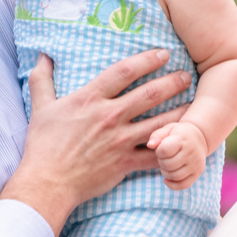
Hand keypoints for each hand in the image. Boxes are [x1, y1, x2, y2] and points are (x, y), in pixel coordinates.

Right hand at [0, 51, 189, 234]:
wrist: (47, 183)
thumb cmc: (43, 146)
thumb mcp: (40, 107)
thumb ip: (42, 79)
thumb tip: (42, 55)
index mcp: (90, 98)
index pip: (124, 71)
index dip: (147, 60)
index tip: (163, 53)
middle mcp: (109, 116)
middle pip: (150, 94)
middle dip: (172, 82)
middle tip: (188, 75)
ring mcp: (120, 140)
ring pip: (160, 122)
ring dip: (180, 112)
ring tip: (196, 104)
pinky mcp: (126, 163)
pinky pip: (155, 155)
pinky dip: (172, 149)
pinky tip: (186, 142)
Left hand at [147, 121, 207, 189]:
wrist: (200, 137)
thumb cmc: (179, 133)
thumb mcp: (168, 129)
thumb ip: (157, 135)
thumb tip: (150, 145)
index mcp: (183, 140)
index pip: (164, 150)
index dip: (158, 151)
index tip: (162, 147)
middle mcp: (191, 153)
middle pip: (168, 165)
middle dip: (161, 162)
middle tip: (164, 157)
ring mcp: (195, 165)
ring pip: (175, 176)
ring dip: (165, 173)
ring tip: (167, 165)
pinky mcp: (197, 173)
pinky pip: (183, 185)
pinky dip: (172, 185)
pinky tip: (167, 179)